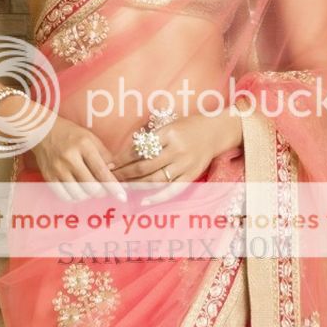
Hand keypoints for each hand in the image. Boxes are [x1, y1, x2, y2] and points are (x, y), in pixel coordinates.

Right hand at [30, 113, 126, 202]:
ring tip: (90, 188)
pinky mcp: (49, 177)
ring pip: (78, 194)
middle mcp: (70, 158)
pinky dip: (75, 197)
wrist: (42, 130)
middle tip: (103, 188)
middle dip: (102, 191)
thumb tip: (114, 171)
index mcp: (83, 146)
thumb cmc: (70, 134)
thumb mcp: (90, 137)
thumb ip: (104, 154)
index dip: (113, 186)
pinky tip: (78, 191)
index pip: (101, 171)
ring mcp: (58, 169)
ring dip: (88, 195)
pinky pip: (65, 196)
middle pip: (91, 186)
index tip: (122, 196)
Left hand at [110, 110, 242, 204]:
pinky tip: (143, 202)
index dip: (121, 158)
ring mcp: (185, 165)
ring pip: (154, 180)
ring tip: (121, 187)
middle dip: (124, 173)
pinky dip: (157, 198)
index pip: (138, 149)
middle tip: (110, 177)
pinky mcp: (191, 176)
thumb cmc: (188, 127)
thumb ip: (151, 137)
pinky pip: (172, 191)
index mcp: (168, 134)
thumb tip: (126, 153)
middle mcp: (176, 150)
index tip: (109, 163)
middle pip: (143, 167)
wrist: (216, 132)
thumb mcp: (169, 124)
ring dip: (135, 185)